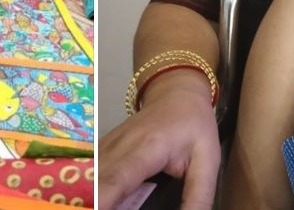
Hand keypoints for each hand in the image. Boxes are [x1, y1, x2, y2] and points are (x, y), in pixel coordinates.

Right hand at [98, 73, 219, 209]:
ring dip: (86, 194)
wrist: (178, 94)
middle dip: (89, 200)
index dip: (102, 198)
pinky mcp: (101, 148)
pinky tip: (88, 200)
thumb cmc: (194, 126)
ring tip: (86, 206)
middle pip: (94, 180)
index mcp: (147, 148)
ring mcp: (107, 145)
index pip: (118, 178)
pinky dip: (85, 187)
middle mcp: (120, 146)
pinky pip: (88, 171)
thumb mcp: (207, 161)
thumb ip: (198, 195)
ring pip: (86, 175)